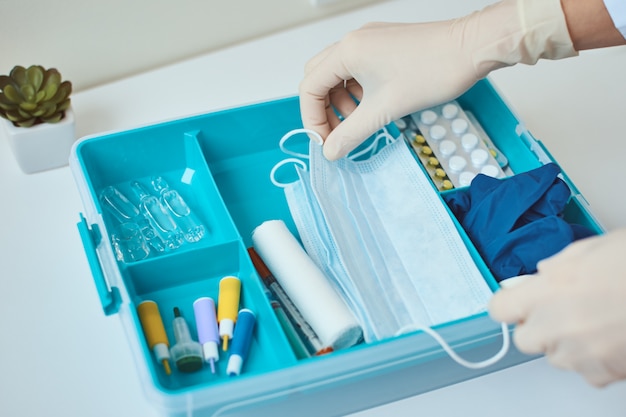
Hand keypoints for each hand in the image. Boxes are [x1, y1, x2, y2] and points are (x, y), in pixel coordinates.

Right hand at [299, 0, 575, 159]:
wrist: (472, 48)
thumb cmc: (433, 72)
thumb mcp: (385, 110)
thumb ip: (352, 133)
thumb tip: (331, 152)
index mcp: (347, 52)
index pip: (309, 87)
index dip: (312, 119)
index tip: (324, 142)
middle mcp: (354, 42)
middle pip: (319, 78)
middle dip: (323, 110)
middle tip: (336, 134)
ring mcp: (369, 41)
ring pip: (338, 75)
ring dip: (340, 101)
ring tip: (358, 122)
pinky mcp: (384, 45)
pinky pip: (358, 69)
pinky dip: (357, 91)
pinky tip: (372, 106)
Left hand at [489, 229, 625, 386]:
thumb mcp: (591, 249)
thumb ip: (558, 266)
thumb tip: (545, 274)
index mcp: (547, 289)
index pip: (500, 308)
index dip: (509, 304)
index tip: (516, 302)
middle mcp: (557, 324)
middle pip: (524, 339)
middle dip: (538, 326)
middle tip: (561, 310)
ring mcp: (580, 352)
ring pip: (555, 357)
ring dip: (568, 342)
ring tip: (597, 321)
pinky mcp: (605, 372)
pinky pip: (586, 371)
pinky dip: (595, 358)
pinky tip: (613, 336)